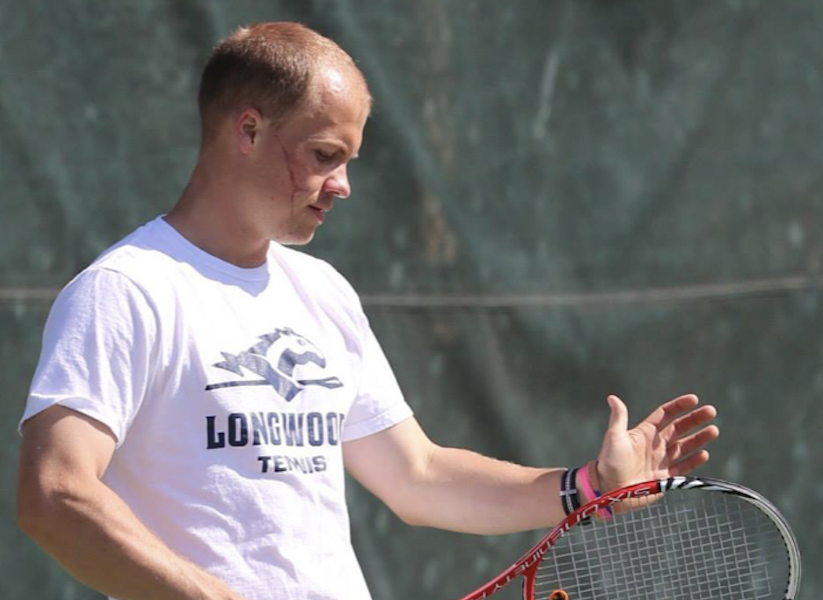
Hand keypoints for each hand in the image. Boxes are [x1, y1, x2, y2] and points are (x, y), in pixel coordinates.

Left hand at [594, 394, 718, 491]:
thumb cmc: (610, 462)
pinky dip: (694, 461)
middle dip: (695, 419)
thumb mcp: (614, 437)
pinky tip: (704, 454)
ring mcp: (661, 461)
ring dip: (699, 439)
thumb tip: (612, 398)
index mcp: (645, 433)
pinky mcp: (665, 478)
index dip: (679, 406)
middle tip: (711, 411)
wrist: (610, 490)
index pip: (665, 414)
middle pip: (679, 428)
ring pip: (685, 447)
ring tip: (714, 430)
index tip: (694, 399)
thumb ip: (619, 418)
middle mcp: (655, 445)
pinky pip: (683, 467)